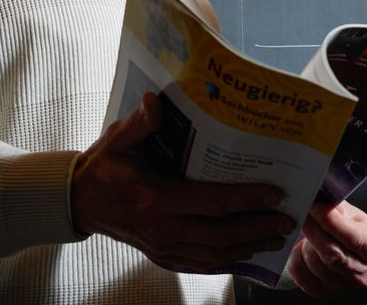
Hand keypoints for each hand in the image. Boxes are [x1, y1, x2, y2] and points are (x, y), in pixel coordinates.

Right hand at [71, 93, 294, 269]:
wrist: (80, 203)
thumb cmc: (104, 168)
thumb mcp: (118, 140)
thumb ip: (140, 123)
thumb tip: (155, 100)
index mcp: (156, 199)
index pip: (212, 203)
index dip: (246, 200)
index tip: (274, 194)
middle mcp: (163, 229)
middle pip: (221, 235)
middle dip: (257, 228)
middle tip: (286, 220)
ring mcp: (163, 247)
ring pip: (214, 254)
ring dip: (248, 246)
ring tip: (275, 238)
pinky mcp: (162, 256)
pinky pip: (201, 264)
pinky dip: (227, 261)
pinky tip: (246, 253)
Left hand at [287, 200, 366, 297]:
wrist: (340, 248)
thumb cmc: (348, 229)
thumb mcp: (350, 213)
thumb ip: (338, 207)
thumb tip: (321, 197)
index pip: (353, 238)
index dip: (331, 221)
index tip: (315, 206)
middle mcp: (364, 272)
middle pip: (333, 253)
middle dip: (314, 229)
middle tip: (303, 211)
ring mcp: (344, 286)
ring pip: (315, 262)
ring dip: (306, 243)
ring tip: (309, 231)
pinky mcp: (323, 293)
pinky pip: (300, 273)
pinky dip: (296, 257)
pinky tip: (303, 248)